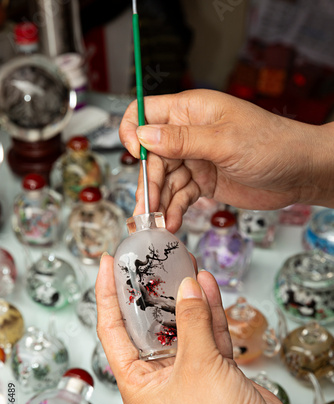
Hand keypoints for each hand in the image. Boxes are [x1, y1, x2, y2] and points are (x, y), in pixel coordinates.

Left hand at [95, 254, 332, 403]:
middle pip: (148, 324)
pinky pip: (207, 332)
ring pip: (181, 325)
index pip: (112, 330)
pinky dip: (209, 310)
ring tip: (181, 264)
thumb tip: (187, 287)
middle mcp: (159, 376)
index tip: (106, 266)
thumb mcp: (197, 365)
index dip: (107, 295)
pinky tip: (207, 286)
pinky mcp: (215, 368)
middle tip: (149, 262)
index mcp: (138, 382)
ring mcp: (188, 371)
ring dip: (184, 296)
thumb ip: (191, 321)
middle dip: (152, 292)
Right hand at [119, 89, 333, 232]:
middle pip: (152, 157)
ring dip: (159, 202)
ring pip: (165, 180)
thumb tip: (143, 136)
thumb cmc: (271, 144)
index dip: (134, 132)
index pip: (145, 113)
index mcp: (190, 111)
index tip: (136, 155)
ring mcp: (196, 159)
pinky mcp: (204, 182)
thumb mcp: (224, 141)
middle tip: (146, 210)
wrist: (300, 173)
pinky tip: (171, 222)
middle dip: (148, 183)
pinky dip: (174, 209)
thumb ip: (183, 140)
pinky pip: (181, 195)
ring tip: (157, 224)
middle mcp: (188, 133)